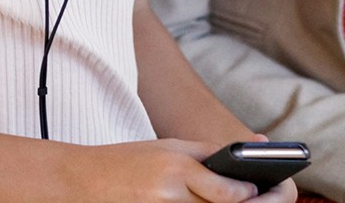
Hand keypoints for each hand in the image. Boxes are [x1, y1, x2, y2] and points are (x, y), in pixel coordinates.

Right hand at [63, 139, 266, 202]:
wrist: (84, 181)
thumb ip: (212, 151)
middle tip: (260, 198)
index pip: (228, 192)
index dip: (250, 196)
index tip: (260, 189)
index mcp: (179, 169)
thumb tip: (255, 148)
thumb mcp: (171, 147)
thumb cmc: (131, 160)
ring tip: (244, 200)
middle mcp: (172, 195)